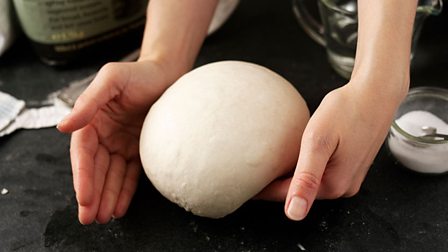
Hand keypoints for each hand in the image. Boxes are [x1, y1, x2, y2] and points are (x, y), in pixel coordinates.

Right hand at [58, 60, 171, 223]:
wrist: (168, 74)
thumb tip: (63, 127)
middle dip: (92, 193)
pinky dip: (124, 190)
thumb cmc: (139, 73)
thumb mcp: (111, 80)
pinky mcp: (139, 149)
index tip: (84, 196)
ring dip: (107, 196)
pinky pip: (130, 173)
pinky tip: (120, 206)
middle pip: (95, 168)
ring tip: (105, 218)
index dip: (82, 176)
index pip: (83, 153)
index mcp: (92, 120)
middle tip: (90, 218)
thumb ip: (88, 102)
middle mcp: (105, 134)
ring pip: (111, 175)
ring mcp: (121, 143)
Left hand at [257, 82, 404, 219]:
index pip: (287, 197)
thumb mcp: (318, 141)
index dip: (263, 190)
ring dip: (290, 176)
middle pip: (299, 192)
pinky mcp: (351, 169)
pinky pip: (321, 175)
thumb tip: (294, 214)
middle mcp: (343, 188)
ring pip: (310, 184)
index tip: (243, 184)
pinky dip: (305, 168)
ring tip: (268, 164)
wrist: (376, 93)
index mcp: (333, 185)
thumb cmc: (347, 110)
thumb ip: (306, 178)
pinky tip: (296, 156)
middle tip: (251, 171)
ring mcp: (349, 179)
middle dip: (276, 183)